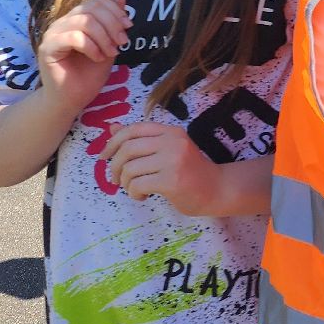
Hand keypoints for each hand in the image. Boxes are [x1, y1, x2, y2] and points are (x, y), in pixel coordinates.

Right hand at [36, 0, 130, 110]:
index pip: (96, 1)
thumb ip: (113, 21)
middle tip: (122, 42)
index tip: (128, 27)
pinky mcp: (48, 48)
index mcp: (76, 19)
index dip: (115, 10)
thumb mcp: (109, 43)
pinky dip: (91, 46)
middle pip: (91, 8)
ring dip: (104, 37)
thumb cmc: (89, 74)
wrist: (73, 99)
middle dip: (112, 24)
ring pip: (84, 21)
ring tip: (111, 53)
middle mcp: (63, 22)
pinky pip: (74, 37)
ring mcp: (53, 34)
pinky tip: (98, 57)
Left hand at [103, 122, 224, 214]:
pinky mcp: (171, 180)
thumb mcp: (167, 150)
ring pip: (130, 169)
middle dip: (114, 166)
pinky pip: (137, 185)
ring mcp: (173, 161)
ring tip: (134, 189)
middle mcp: (172, 142)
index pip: (133, 129)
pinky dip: (134, 193)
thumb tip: (112, 127)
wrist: (218, 189)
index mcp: (171, 131)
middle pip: (127, 149)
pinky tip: (144, 196)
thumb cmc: (191, 170)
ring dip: (125, 183)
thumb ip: (142, 140)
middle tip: (115, 179)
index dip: (112, 142)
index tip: (104, 157)